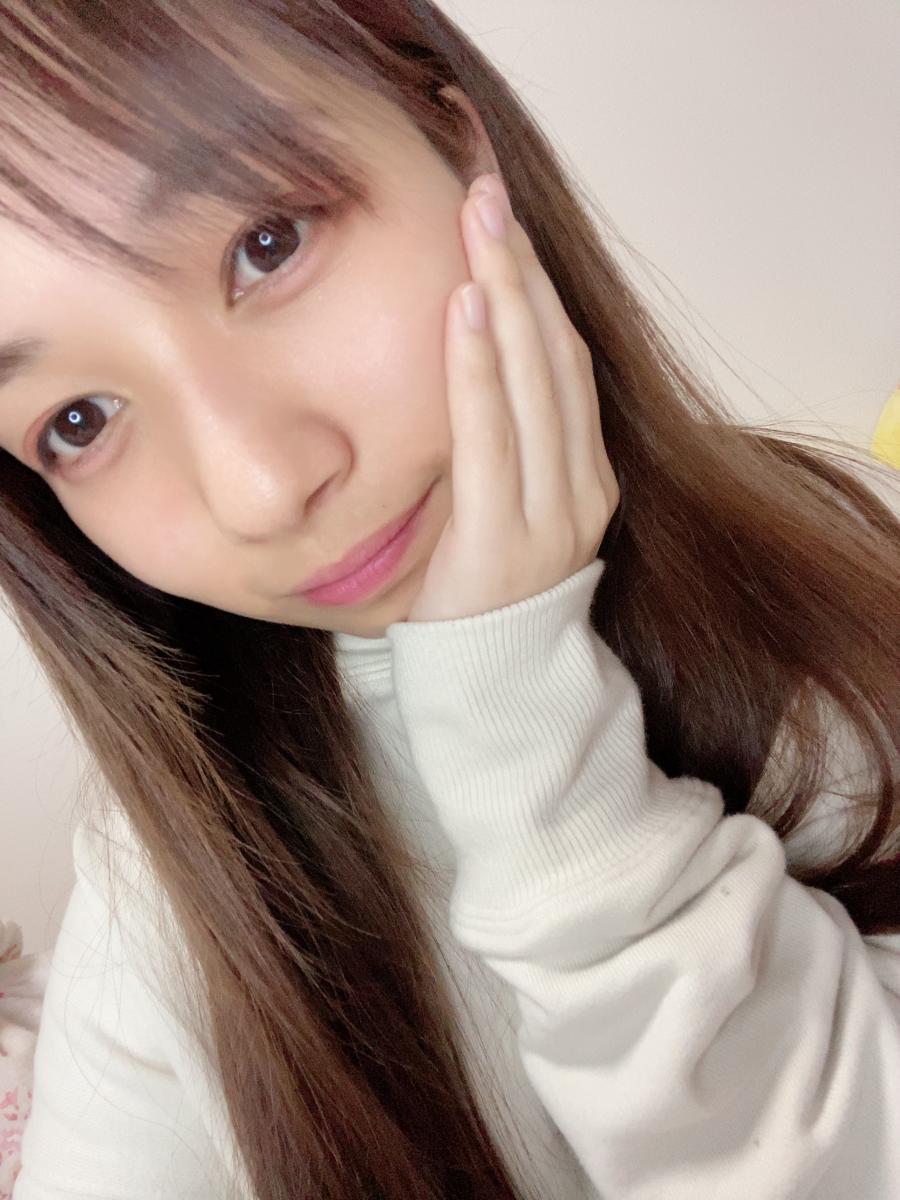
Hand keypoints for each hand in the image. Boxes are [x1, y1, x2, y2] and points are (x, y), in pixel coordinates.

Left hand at [406, 173, 619, 622]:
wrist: (488, 688)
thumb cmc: (480, 591)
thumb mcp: (502, 508)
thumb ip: (501, 444)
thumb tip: (461, 359)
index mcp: (587, 477)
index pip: (566, 362)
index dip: (539, 286)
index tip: (503, 222)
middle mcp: (584, 488)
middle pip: (558, 356)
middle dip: (522, 268)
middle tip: (485, 190)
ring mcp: (554, 515)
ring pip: (537, 383)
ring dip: (507, 295)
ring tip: (478, 223)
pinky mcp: (507, 539)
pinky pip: (493, 437)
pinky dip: (480, 369)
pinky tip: (466, 307)